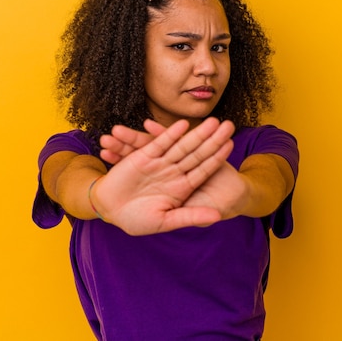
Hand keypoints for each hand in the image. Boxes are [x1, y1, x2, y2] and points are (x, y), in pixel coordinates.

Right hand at [94, 118, 234, 234]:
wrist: (109, 209)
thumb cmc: (137, 220)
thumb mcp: (165, 221)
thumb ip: (190, 216)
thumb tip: (217, 216)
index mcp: (182, 188)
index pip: (204, 170)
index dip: (217, 157)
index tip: (232, 145)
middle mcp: (174, 173)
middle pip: (197, 153)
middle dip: (212, 139)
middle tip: (229, 124)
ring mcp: (160, 163)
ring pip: (182, 145)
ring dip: (196, 133)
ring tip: (213, 120)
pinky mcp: (144, 156)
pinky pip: (160, 143)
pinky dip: (170, 134)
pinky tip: (183, 124)